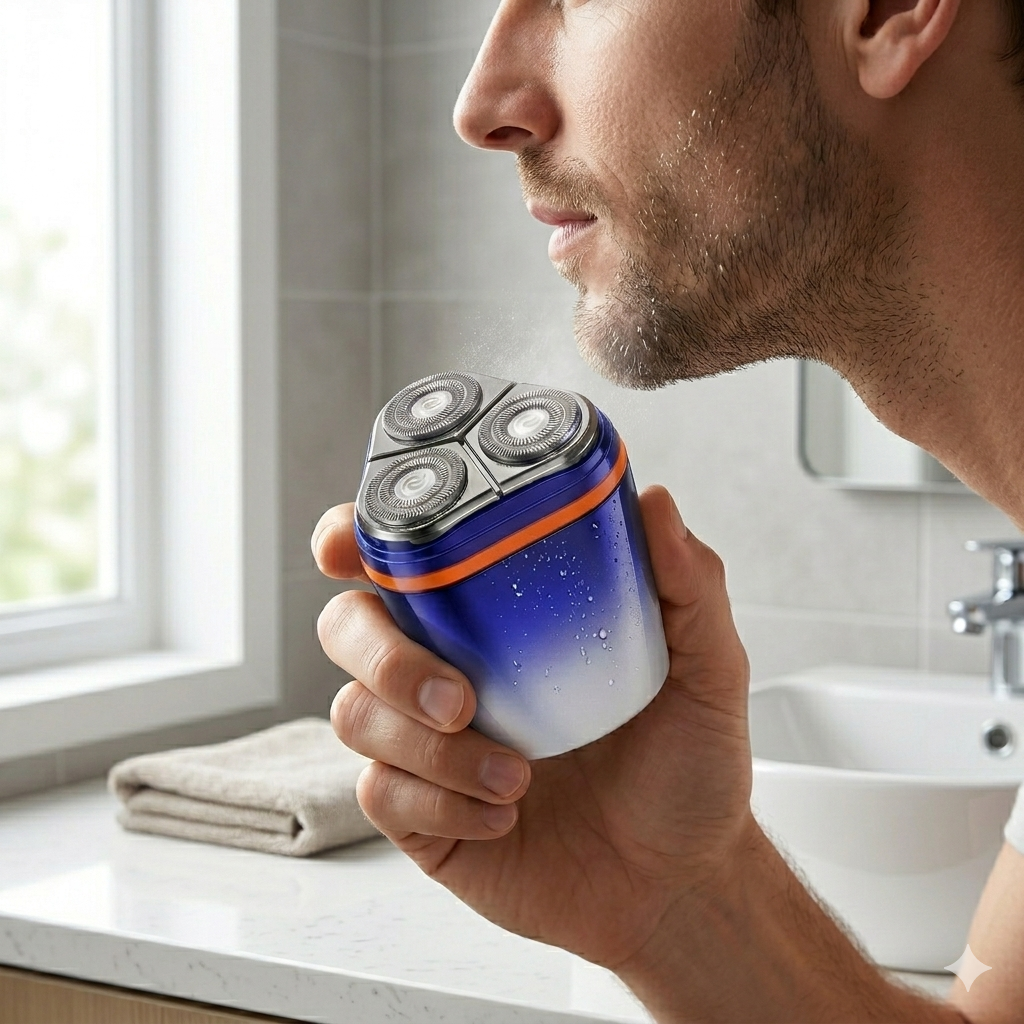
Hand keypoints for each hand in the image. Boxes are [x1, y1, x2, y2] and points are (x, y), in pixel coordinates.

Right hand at [312, 486, 751, 970]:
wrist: (678, 879)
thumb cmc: (685, 767)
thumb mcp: (707, 669)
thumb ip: (687, 584)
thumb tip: (659, 503)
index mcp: (497, 620)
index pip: (402, 560)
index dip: (353, 543)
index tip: (345, 549)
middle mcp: (450, 669)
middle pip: (348, 629)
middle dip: (384, 657)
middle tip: (461, 698)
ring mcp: (428, 743)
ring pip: (356, 715)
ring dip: (432, 749)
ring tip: (516, 775)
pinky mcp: (422, 813)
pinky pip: (381, 794)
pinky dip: (442, 803)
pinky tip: (504, 815)